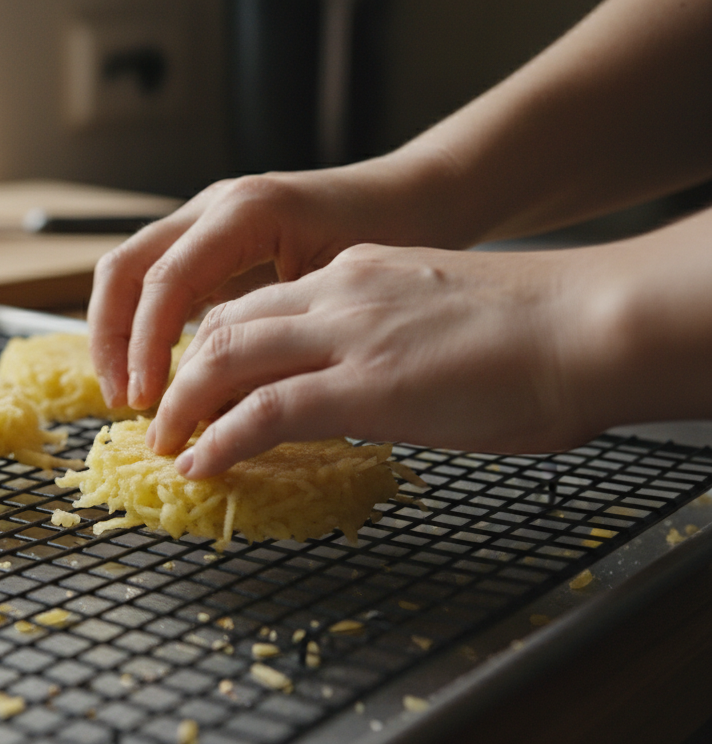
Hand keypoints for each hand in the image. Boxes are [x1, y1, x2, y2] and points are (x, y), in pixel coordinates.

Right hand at [88, 157, 457, 412]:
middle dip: (113, 339)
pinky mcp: (210, 241)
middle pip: (125, 268)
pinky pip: (156, 279)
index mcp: (245, 212)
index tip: (151, 401)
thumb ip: (284, 334)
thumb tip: (235, 407)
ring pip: (130, 272)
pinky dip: (144, 325)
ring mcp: (206, 219)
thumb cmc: (393, 238)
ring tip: (132, 395)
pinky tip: (159, 372)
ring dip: (120, 334)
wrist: (416, 196)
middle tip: (126, 402)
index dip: (148, 346)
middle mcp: (214, 207)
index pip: (166, 280)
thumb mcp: (340, 290)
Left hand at [147, 244, 616, 478]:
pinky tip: (201, 465)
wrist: (588, 324)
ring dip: (184, 405)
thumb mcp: (438, 314)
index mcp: (359, 271)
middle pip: (225, 325)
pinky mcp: (363, 386)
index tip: (199, 381)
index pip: (260, 304)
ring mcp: (347, 336)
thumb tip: (378, 377)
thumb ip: (390, 334)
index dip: (216, 345)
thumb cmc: (538, 330)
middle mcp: (339, 292)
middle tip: (162, 415)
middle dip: (181, 372)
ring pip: (225, 358)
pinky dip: (220, 439)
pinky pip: (263, 410)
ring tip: (165, 444)